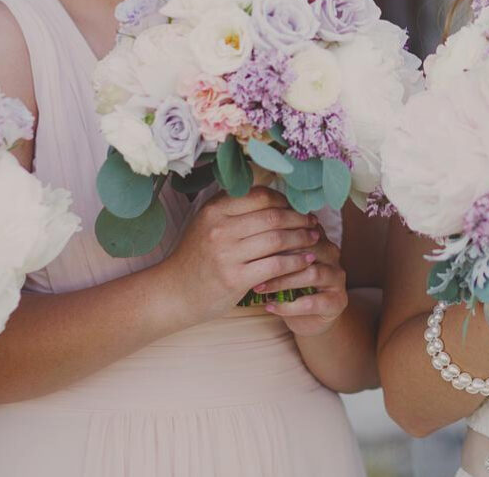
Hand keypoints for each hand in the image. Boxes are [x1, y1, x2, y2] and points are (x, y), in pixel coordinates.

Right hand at [164, 186, 320, 321]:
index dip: (284, 201)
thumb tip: (273, 196)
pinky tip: (306, 260)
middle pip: (273, 216)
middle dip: (299, 219)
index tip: (298, 207)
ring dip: (302, 238)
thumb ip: (233, 209)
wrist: (173, 293)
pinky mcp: (235, 278)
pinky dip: (295, 262)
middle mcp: (219, 228)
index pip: (259, 196)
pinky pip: (275, 265)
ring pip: (277, 239)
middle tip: (314, 222)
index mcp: (214, 209)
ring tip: (314, 238)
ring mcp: (226, 254)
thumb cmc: (196, 258)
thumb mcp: (207, 224)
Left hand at [255, 221, 348, 336]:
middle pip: (308, 248)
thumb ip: (272, 243)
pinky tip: (269, 306)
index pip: (299, 228)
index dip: (276, 234)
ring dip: (282, 281)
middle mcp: (332, 253)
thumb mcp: (281, 260)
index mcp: (318, 237)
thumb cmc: (290, 282)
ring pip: (312, 274)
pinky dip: (288, 306)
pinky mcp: (337, 301)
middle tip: (251, 264)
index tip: (250, 242)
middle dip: (278, 256)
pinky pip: (312, 302)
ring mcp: (337, 277)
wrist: (310, 316)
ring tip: (259, 287)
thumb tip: (244, 227)